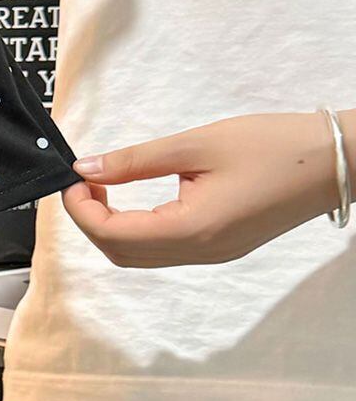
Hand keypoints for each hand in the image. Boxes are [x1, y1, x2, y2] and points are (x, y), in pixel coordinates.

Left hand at [61, 111, 350, 267]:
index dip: (81, 211)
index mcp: (191, 231)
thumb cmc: (274, 146)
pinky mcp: (222, 246)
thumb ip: (135, 160)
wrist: (339, 161)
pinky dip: (137, 229)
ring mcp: (212, 255)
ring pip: (141, 256)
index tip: (72, 179)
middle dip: (91, 221)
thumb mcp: (196, 144)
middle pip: (121, 253)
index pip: (113, 236)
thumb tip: (86, 169)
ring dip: (112, 227)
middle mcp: (199, 253)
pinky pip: (165, 250)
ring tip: (105, 186)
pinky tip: (134, 199)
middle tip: (83, 182)